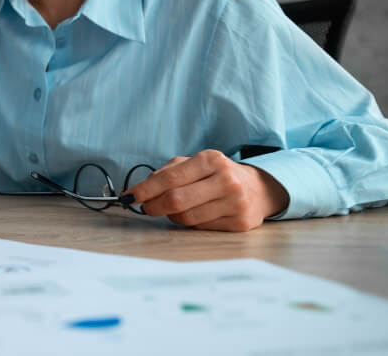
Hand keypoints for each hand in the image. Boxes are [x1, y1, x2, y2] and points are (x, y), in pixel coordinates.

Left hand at [124, 150, 288, 231]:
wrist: (258, 189)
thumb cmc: (217, 174)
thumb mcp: (196, 163)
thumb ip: (168, 172)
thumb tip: (142, 190)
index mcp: (211, 160)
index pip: (170, 178)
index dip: (146, 189)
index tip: (129, 196)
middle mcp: (225, 180)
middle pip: (176, 200)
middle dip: (154, 206)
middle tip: (146, 207)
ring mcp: (235, 203)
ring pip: (186, 218)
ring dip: (172, 216)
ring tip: (174, 209)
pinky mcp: (239, 223)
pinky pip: (201, 228)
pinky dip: (190, 223)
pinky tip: (195, 214)